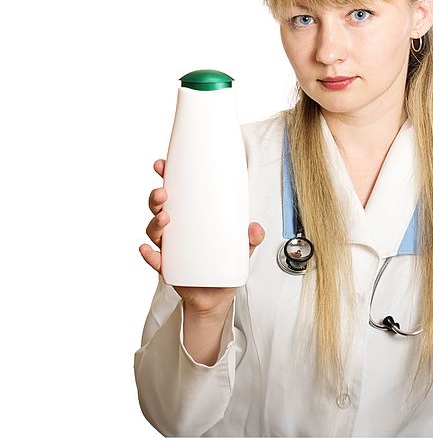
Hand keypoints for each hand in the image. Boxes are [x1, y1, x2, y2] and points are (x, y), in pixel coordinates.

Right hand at [140, 158, 264, 317]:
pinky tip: (147, 249)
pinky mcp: (168, 269)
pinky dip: (149, 255)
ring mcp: (170, 249)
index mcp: (191, 218)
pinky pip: (154, 260)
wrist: (217, 297)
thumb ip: (251, 238)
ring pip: (156, 232)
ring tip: (164, 218)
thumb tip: (255, 228)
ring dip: (155, 223)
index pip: (177, 193)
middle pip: (160, 208)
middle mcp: (177, 231)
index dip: (168, 178)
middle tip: (163, 193)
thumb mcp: (243, 248)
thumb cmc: (224, 265)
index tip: (163, 165)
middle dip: (157, 198)